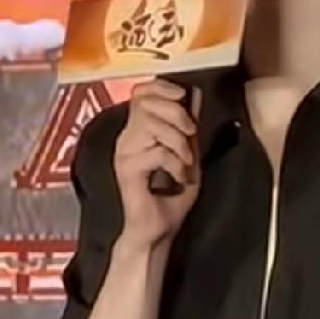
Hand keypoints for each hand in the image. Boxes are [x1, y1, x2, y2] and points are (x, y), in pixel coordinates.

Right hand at [114, 79, 201, 249]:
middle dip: (177, 113)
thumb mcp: (188, 156)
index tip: (183, 96)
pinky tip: (178, 178)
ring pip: (151, 124)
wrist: (157, 231)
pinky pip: (156, 152)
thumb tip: (195, 98)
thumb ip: (190, 128)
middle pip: (146, 102)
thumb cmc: (169, 199)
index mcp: (138, 132)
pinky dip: (175, 163)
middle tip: (190, 133)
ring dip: (177, 141)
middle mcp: (127, 139)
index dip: (161, 87)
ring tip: (184, 161)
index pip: (141, 92)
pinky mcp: (127, 169)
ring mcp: (124, 153)